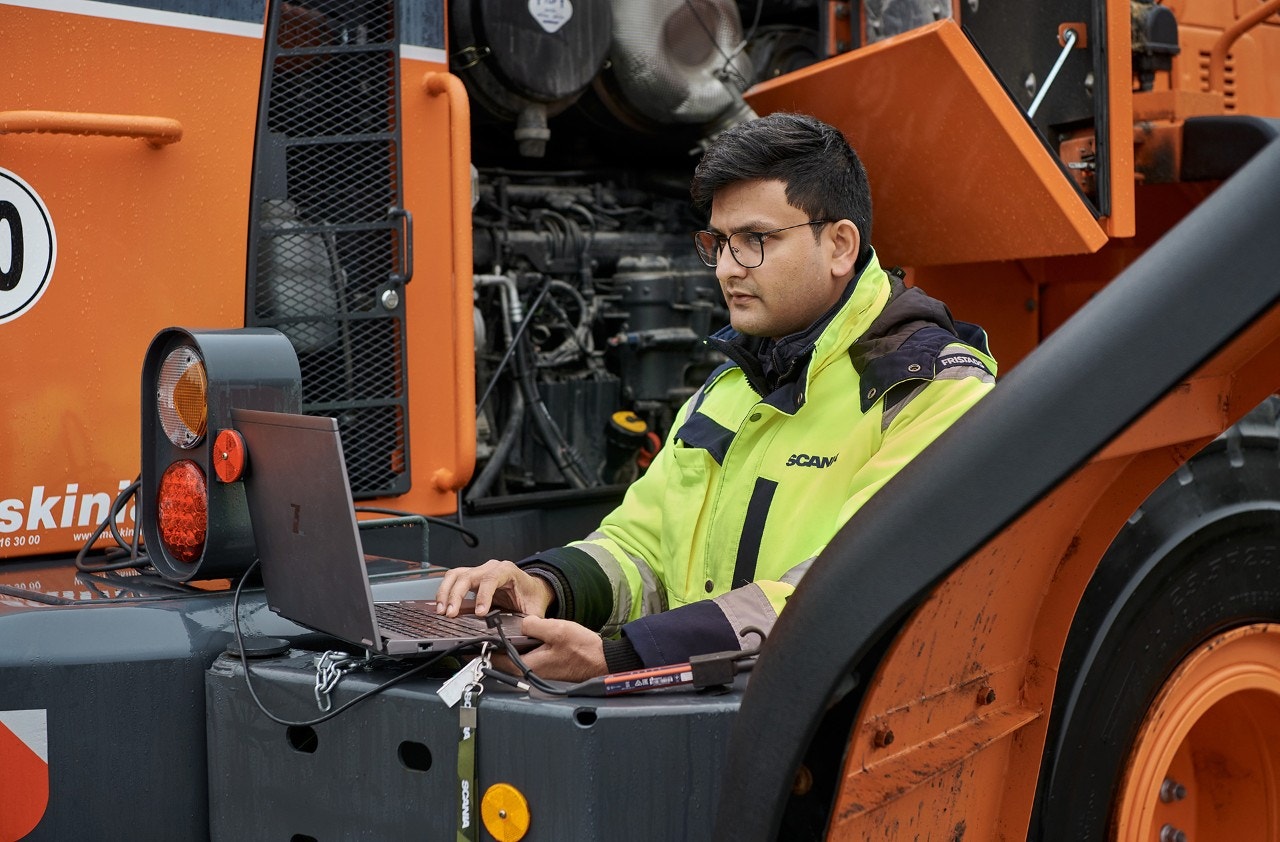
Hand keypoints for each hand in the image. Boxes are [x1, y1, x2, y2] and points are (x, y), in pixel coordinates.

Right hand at [434, 559, 553, 617]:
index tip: (480, 613)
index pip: (491, 579)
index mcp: (507, 571)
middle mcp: (491, 568)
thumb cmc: (532, 596)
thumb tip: (522, 633)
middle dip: (457, 595)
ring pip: (456, 575)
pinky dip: (445, 591)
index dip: (483, 596)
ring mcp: (479, 571)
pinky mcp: (471, 578)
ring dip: (446, 592)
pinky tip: (441, 605)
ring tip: (441, 610)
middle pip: (468, 576)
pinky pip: (453, 579)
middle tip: (451, 614)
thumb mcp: (534, 610)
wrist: (532, 589)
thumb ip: (529, 621)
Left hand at [494, 616, 606, 682]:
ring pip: (519, 656)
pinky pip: (530, 655)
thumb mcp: (556, 630)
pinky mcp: (547, 666)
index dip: (486, 649)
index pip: (498, 661)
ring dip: (514, 644)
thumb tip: (522, 624)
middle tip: (494, 630)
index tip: (478, 641)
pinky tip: (533, 634)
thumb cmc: (583, 649)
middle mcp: (532, 671)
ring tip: (513, 630)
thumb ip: (533, 626)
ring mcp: (540, 670)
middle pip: (507, 659)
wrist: (601, 659)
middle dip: (499, 645)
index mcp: (530, 665)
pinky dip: (527, 645)